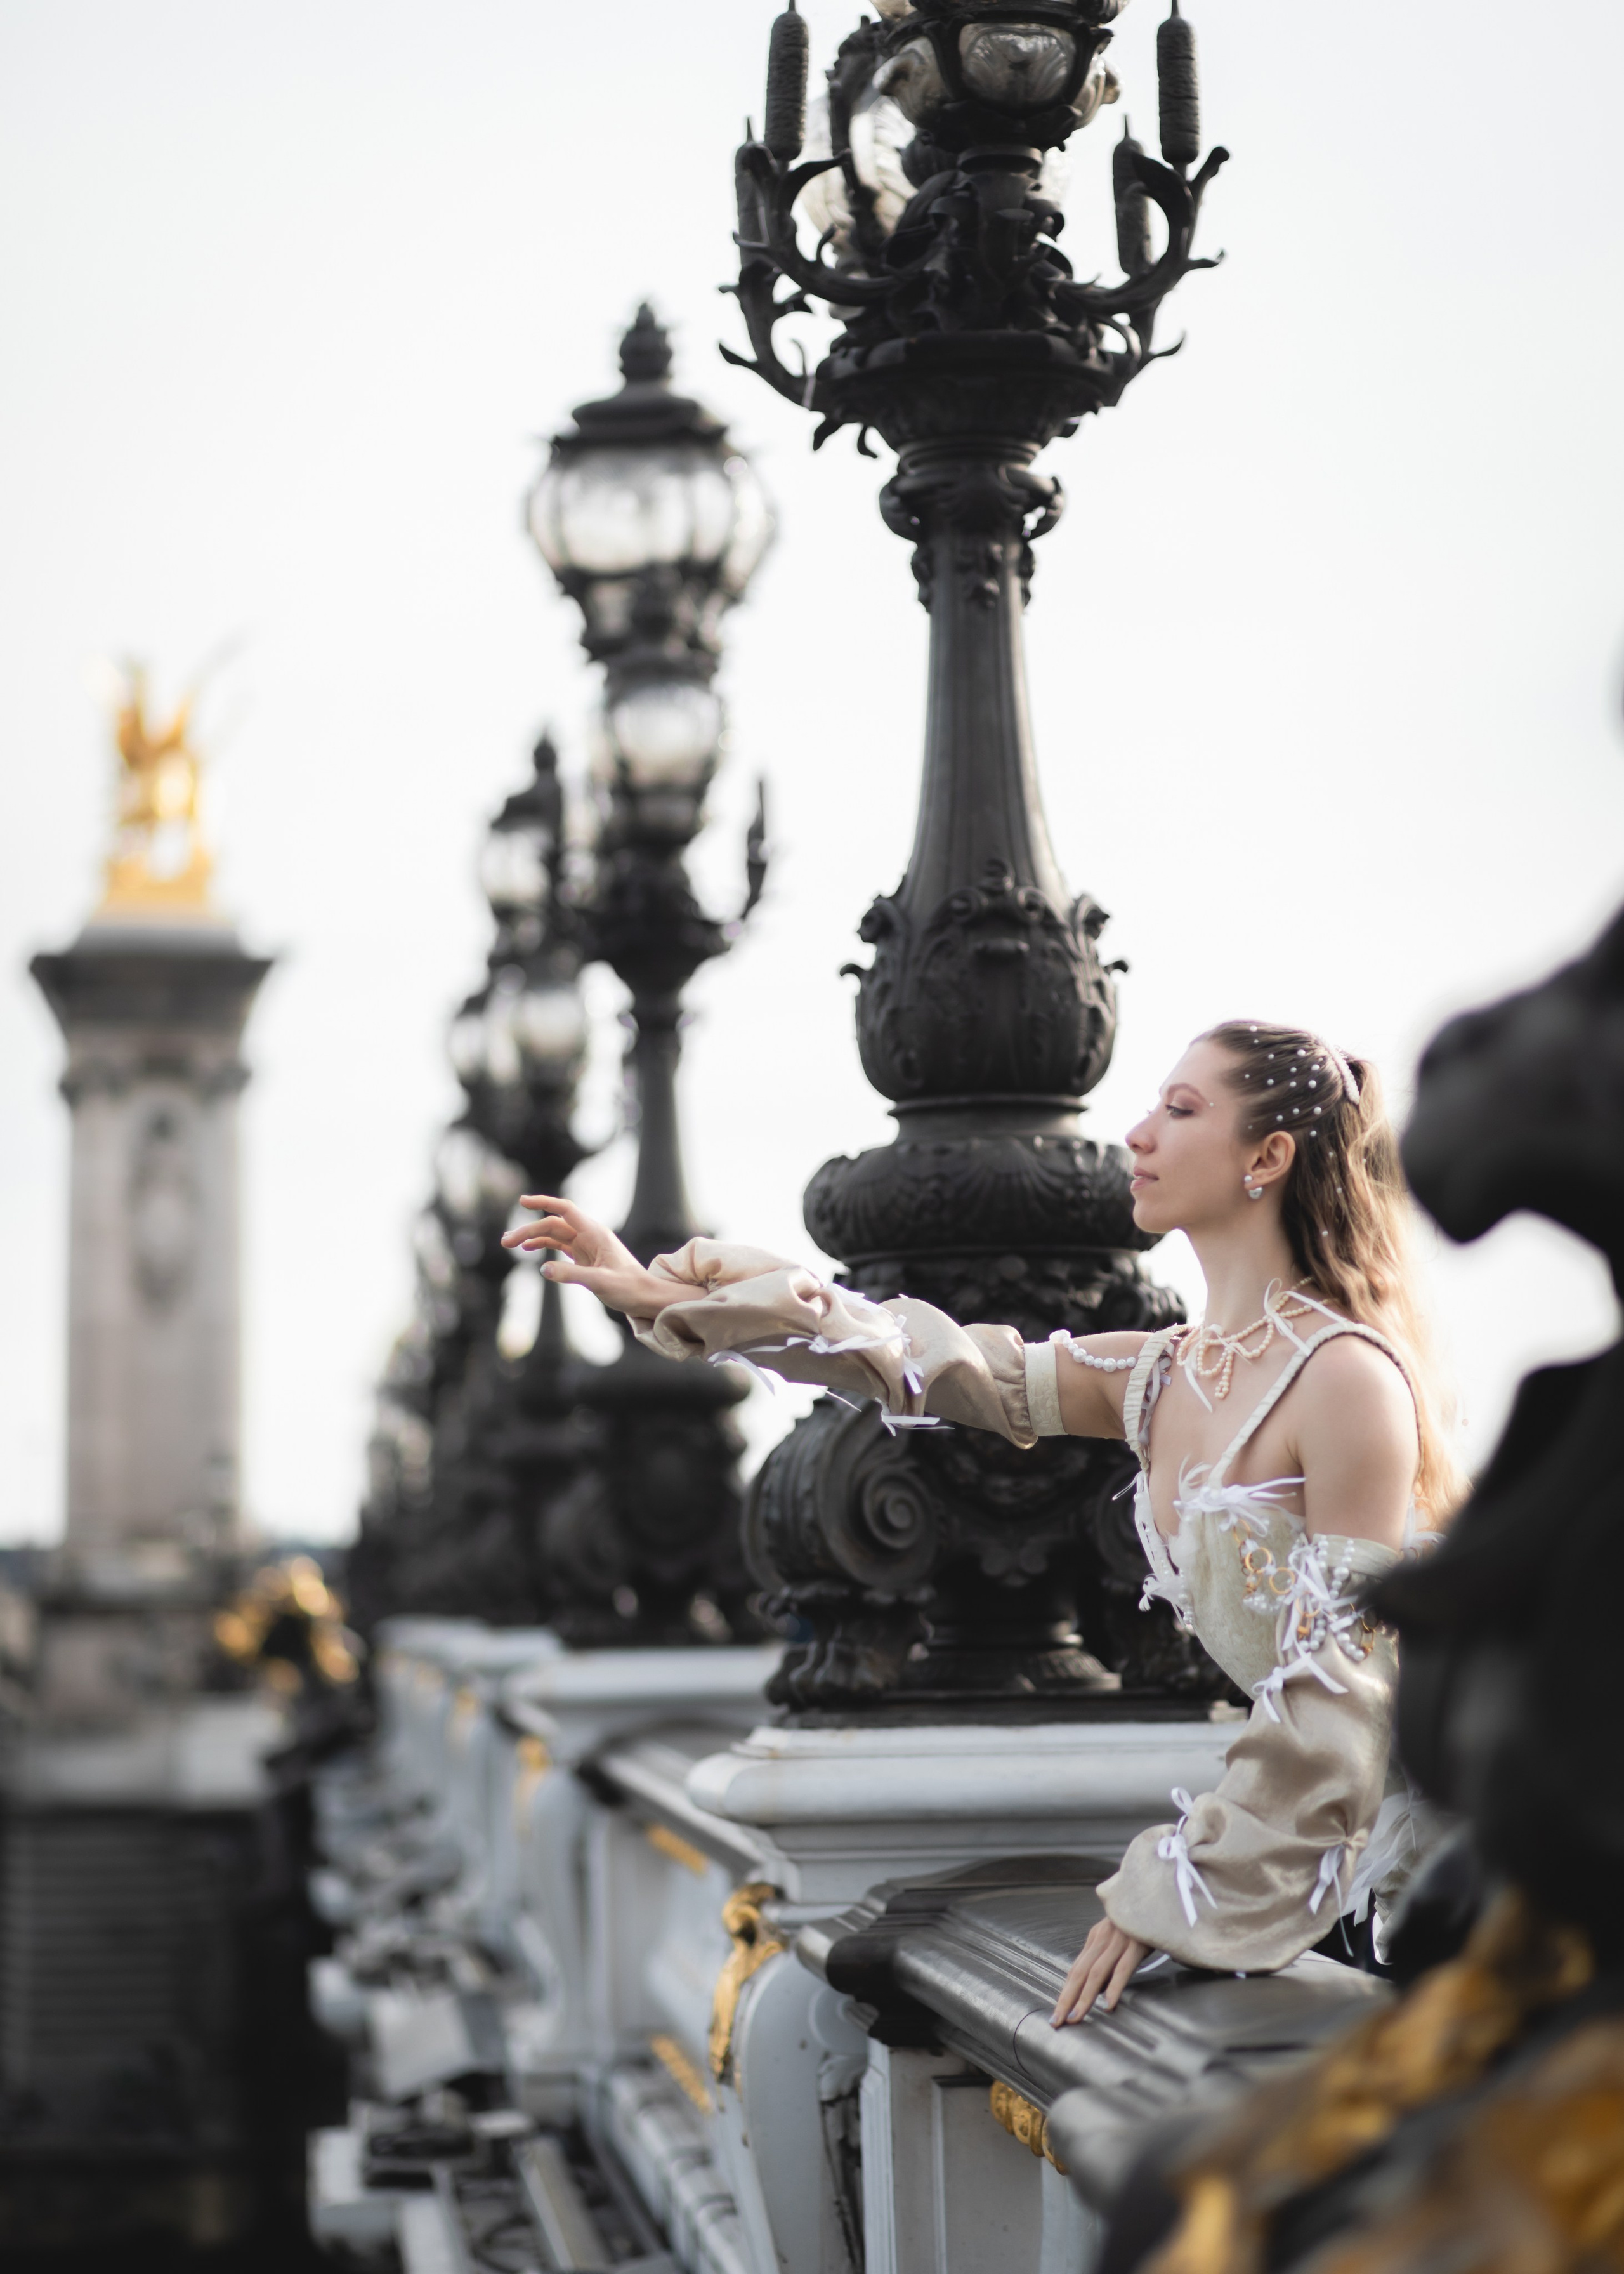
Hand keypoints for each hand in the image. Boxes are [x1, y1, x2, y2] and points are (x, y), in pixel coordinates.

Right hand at [501, 1195, 668, 1320]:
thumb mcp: (600, 1283)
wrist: (645, 1297)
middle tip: (505, 1241)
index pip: (565, 1210)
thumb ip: (571, 1275)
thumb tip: (543, 1269)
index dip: (544, 1202)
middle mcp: (589, 1235)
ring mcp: (586, 1245)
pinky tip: (529, 1249)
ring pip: (554, 1234)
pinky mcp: (584, 1257)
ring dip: (532, 1237)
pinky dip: (543, 1245)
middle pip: (553, 1224)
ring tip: (509, 1243)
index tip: (522, 1202)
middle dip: (528, 1229)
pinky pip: (559, 1245)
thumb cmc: (629, 1288)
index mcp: (595, 1233)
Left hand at [1050, 1919, 1153, 2024]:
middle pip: (1080, 1972)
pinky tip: (1108, 2005)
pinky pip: (1122, 1968)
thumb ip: (1107, 1960)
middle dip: (1066, 1998)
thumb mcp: (1119, 1938)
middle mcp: (1103, 1937)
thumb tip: (1099, 1990)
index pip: (1076, 1969)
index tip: (1056, 2013)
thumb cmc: (1141, 1922)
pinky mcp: (1137, 1942)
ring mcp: (1119, 1939)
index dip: (1065, 1992)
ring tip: (1075, 2017)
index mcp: (1096, 1937)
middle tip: (1057, 2022)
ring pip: (1096, 1972)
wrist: (1157, 1893)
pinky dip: (1114, 1987)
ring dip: (1084, 1997)